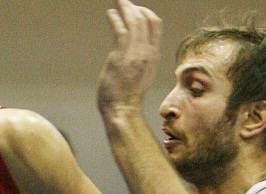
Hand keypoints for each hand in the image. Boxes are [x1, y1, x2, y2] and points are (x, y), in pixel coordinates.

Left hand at [97, 0, 161, 114]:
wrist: (123, 110)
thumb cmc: (128, 96)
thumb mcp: (142, 74)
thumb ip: (141, 60)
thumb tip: (134, 53)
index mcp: (153, 55)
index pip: (155, 25)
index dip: (145, 13)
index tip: (135, 9)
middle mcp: (147, 52)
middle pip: (145, 19)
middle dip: (133, 7)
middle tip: (123, 1)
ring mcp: (135, 53)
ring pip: (134, 22)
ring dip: (124, 8)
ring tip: (117, 2)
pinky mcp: (121, 57)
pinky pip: (120, 30)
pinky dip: (115, 18)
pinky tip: (110, 14)